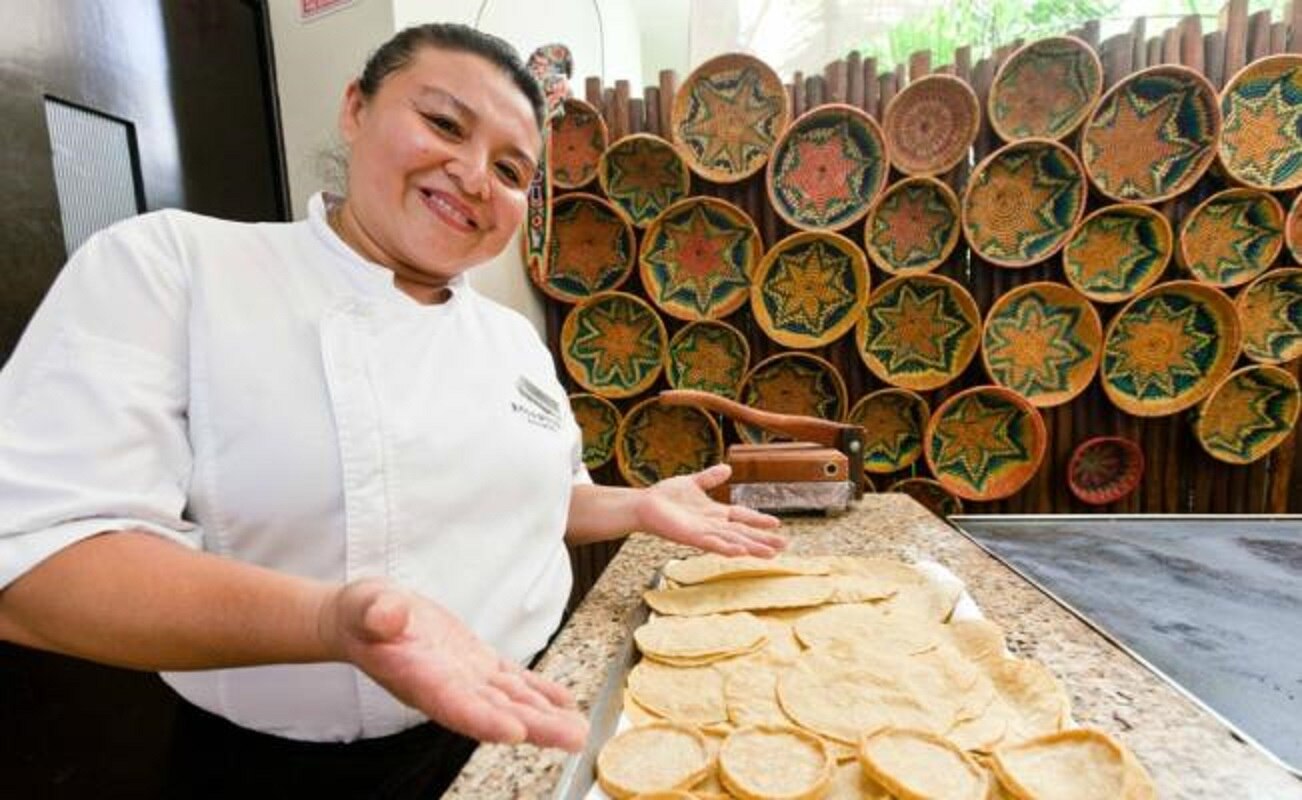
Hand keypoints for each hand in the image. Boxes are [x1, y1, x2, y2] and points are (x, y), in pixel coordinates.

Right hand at [318, 579, 586, 750]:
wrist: (366, 619)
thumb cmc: (362, 616)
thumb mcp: (365, 607)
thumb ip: (376, 614)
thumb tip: (386, 615)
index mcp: (421, 678)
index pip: (455, 704)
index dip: (484, 720)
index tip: (514, 732)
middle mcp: (449, 687)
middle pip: (496, 712)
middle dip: (536, 727)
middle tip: (573, 738)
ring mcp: (466, 678)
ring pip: (511, 700)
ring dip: (546, 716)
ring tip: (579, 729)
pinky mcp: (477, 663)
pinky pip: (512, 680)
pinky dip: (540, 690)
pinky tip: (565, 701)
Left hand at [635, 463, 785, 556]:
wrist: (644, 504)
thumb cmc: (665, 496)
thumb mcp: (693, 482)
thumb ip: (710, 478)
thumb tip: (728, 468)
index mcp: (714, 513)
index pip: (742, 516)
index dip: (758, 520)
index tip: (777, 523)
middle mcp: (712, 525)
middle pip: (742, 533)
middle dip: (763, 539)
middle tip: (784, 546)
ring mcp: (703, 532)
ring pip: (732, 541)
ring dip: (751, 547)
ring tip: (770, 554)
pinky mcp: (691, 537)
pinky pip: (712, 543)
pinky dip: (726, 547)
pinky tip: (741, 552)